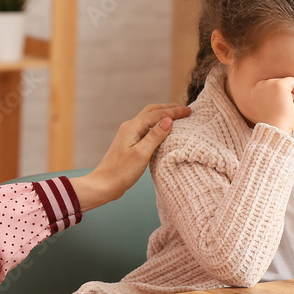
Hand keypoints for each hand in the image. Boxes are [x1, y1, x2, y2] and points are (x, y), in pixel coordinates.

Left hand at [69, 103, 190, 210]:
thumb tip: (168, 120)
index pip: (157, 114)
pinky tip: (163, 131)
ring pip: (148, 119)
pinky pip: (146, 128)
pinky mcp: (130, 143)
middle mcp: (130, 127)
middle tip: (185, 110)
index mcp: (132, 127)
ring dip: (163, 115)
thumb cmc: (122, 172)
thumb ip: (155, 136)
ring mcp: (129, 135)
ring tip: (177, 117)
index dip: (174, 112)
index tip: (189, 111)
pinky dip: (157, 125)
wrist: (104, 184)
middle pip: (152, 111)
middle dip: (169, 109)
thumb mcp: (142, 154)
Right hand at [246, 77, 293, 132]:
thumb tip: (292, 94)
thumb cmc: (276, 124)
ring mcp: (269, 83)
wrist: (275, 129)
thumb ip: (277, 99)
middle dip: (293, 97)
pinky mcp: (280, 84)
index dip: (286, 97)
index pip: (274, 89)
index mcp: (255, 92)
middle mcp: (259, 85)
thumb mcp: (274, 109)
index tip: (293, 109)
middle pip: (282, 86)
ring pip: (289, 85)